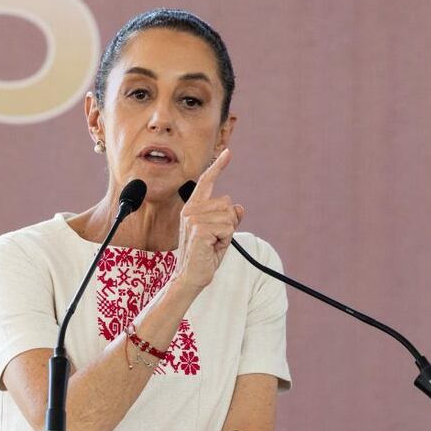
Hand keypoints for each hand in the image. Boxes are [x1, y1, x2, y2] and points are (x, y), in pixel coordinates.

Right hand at [174, 148, 243, 290]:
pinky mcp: (199, 229)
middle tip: (215, 239)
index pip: (206, 182)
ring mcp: (193, 219)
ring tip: (212, 244)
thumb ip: (228, 218)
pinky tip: (211, 248)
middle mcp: (191, 210)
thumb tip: (239, 208)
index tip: (228, 153)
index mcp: (193, 208)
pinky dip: (225, 241)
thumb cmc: (204, 255)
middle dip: (229, 223)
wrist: (190, 277)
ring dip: (226, 234)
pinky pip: (227, 228)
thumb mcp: (220, 234)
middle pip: (228, 203)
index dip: (218, 167)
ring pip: (229, 217)